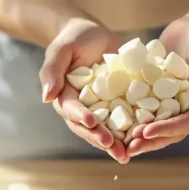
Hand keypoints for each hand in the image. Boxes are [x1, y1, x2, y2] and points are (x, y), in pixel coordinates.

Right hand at [39, 18, 129, 162]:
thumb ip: (52, 71)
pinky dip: (130, 131)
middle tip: (113, 146)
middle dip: (99, 138)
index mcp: (65, 96)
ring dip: (114, 144)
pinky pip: (123, 120)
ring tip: (126, 155)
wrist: (93, 34)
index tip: (92, 122)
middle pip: (88, 127)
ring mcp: (100, 108)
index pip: (71, 109)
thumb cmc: (74, 38)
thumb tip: (46, 97)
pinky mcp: (117, 104)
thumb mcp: (61, 49)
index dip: (80, 116)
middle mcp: (81, 107)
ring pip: (105, 129)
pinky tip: (141, 140)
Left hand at [127, 9, 188, 156]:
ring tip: (118, 140)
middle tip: (128, 146)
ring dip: (138, 132)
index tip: (146, 133)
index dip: (167, 129)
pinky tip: (111, 115)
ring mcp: (172, 98)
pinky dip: (130, 111)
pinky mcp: (158, 87)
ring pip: (154, 120)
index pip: (187, 122)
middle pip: (169, 129)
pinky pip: (143, 102)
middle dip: (149, 139)